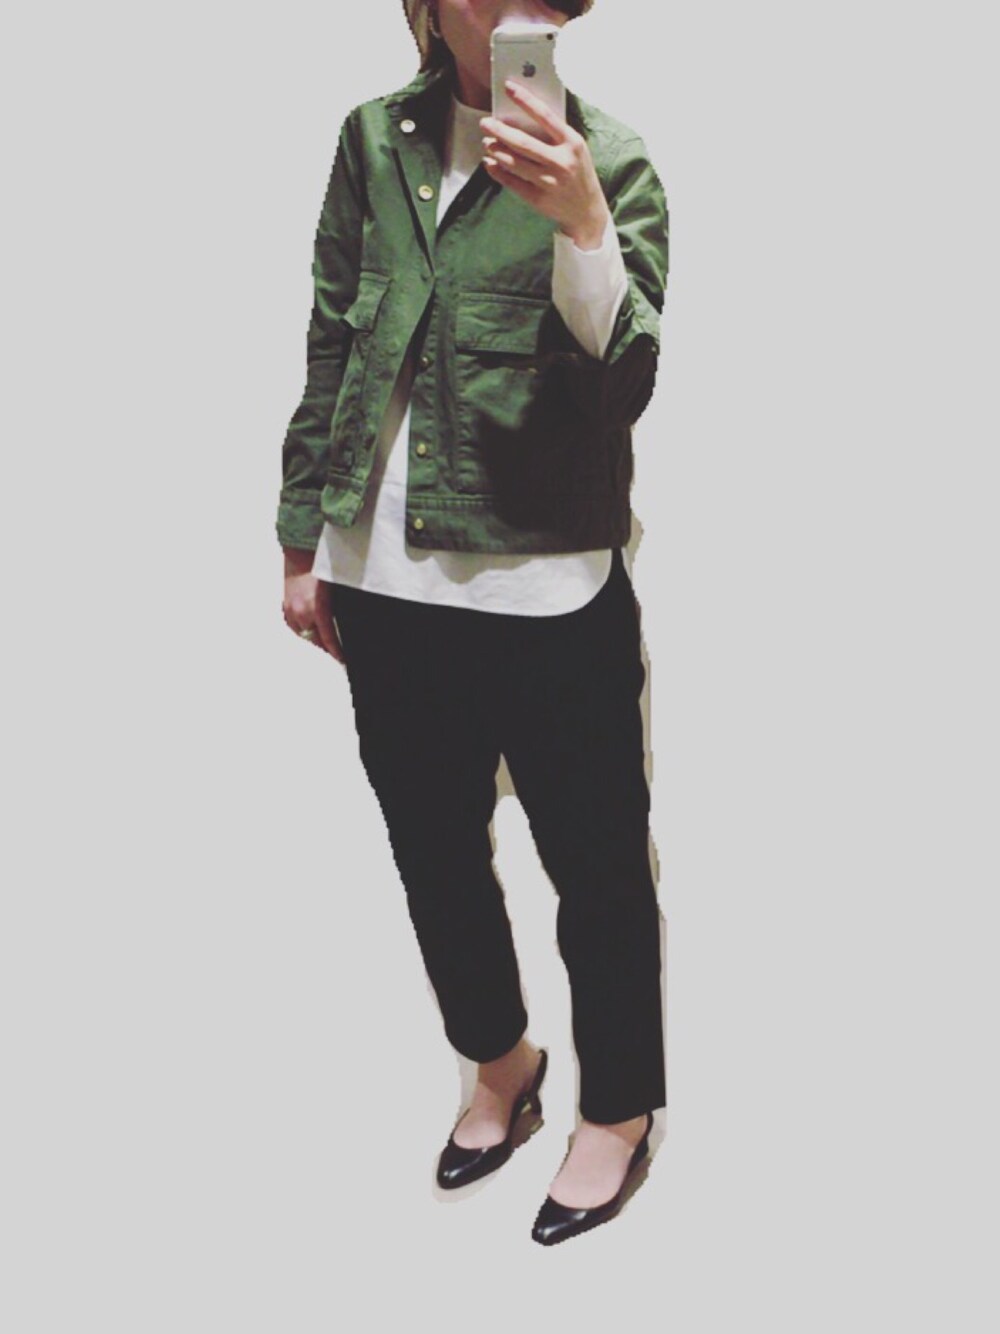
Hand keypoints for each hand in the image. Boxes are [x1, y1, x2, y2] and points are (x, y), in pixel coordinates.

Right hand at [282, 547, 344, 664]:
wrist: (300, 550)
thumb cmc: (322, 566)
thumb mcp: (335, 589)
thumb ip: (337, 609)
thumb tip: (345, 624)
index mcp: (317, 609)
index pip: (328, 639)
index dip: (336, 652)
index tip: (343, 660)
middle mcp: (301, 613)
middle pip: (315, 640)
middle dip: (326, 646)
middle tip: (337, 651)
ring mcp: (290, 610)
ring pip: (303, 633)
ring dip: (314, 637)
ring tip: (325, 640)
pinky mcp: (285, 604)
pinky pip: (293, 624)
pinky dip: (302, 627)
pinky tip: (309, 626)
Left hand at [480, 79, 611, 250]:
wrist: (588, 212)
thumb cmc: (578, 174)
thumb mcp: (575, 149)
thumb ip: (554, 135)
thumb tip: (521, 119)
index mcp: (572, 143)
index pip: (545, 116)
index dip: (525, 100)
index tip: (508, 87)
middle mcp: (561, 162)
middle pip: (523, 143)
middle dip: (500, 131)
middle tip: (485, 124)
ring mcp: (550, 182)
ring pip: (515, 163)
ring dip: (496, 151)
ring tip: (488, 143)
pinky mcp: (539, 199)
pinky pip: (512, 183)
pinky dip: (498, 172)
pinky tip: (490, 164)